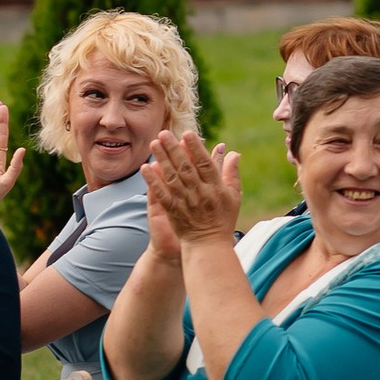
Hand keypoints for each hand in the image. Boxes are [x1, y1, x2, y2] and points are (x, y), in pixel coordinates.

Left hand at [144, 130, 244, 253]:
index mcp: (215, 188)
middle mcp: (200, 194)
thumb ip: (232, 173)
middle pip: (185, 168)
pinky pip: (162, 194)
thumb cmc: (223, 219)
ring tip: (154, 144)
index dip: (196, 148)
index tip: (187, 134)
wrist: (209, 246)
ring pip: (172, 178)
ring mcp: (185, 203)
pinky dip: (153, 181)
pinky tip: (145, 168)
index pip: (205, 164)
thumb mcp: (234, 196)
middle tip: (163, 133)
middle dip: (173, 149)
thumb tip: (234, 152)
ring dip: (162, 160)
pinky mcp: (173, 211)